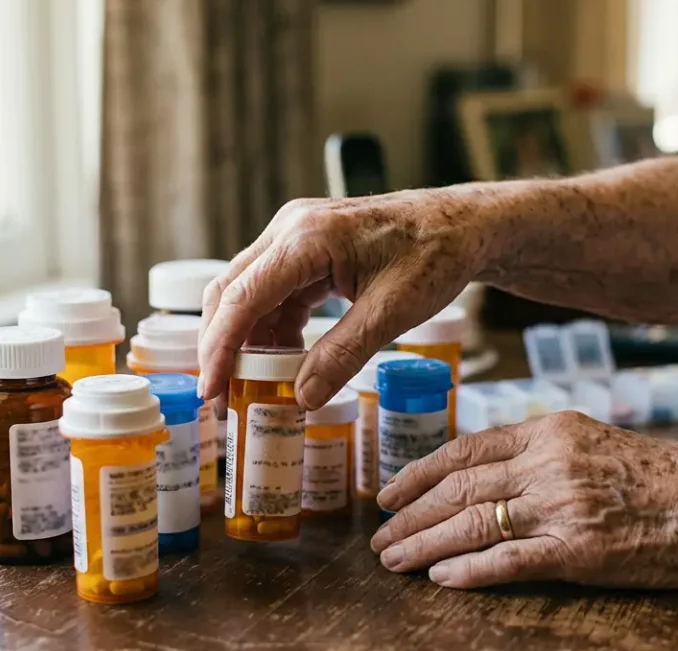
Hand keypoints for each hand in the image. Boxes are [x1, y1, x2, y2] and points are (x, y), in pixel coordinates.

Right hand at [196, 186, 514, 409]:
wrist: (464, 225)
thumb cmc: (436, 256)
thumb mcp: (392, 312)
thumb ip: (343, 354)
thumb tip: (301, 398)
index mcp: (307, 237)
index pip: (242, 297)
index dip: (220, 348)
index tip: (213, 390)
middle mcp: (291, 229)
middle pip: (231, 292)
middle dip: (222, 346)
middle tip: (221, 397)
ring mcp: (297, 236)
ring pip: (250, 293)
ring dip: (248, 340)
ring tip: (252, 387)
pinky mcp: (310, 249)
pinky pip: (276, 292)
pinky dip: (273, 328)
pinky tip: (282, 362)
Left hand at [371, 411, 677, 605]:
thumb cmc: (662, 476)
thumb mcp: (596, 439)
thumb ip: (542, 448)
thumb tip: (484, 467)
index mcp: (552, 429)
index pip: (467, 448)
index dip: (420, 471)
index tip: (391, 491)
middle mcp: (550, 462)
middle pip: (459, 488)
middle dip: (410, 514)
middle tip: (380, 536)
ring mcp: (562, 507)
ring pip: (472, 523)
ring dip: (425, 544)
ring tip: (394, 560)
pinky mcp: (578, 552)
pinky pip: (508, 561)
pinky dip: (468, 571)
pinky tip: (441, 579)